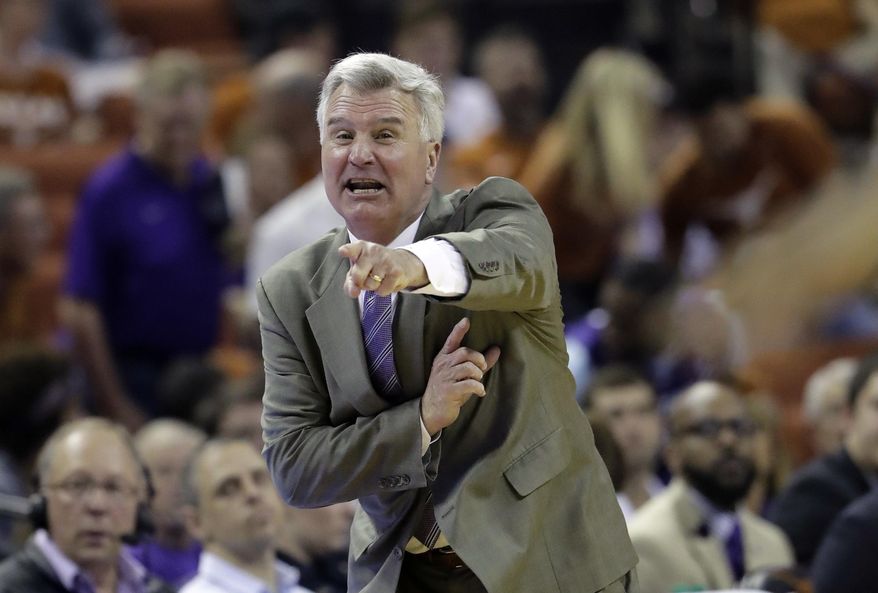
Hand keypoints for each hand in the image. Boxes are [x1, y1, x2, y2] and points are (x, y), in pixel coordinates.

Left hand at [338, 241, 428, 297]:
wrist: (403, 263)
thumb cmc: (375, 266)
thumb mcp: (360, 270)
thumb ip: (350, 282)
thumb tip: (353, 292)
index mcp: (360, 248)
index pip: (352, 249)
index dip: (347, 251)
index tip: (342, 251)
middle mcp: (372, 251)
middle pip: (357, 276)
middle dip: (360, 283)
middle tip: (367, 277)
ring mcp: (385, 260)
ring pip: (370, 285)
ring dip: (374, 287)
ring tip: (379, 278)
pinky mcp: (396, 271)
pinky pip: (382, 291)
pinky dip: (383, 290)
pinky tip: (388, 281)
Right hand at [421, 318, 500, 435]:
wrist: (432, 410)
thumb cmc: (450, 389)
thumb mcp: (463, 374)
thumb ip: (480, 362)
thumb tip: (497, 349)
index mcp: (444, 358)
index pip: (451, 341)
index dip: (459, 330)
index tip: (466, 320)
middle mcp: (443, 365)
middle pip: (464, 352)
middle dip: (478, 358)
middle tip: (483, 367)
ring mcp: (445, 378)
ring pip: (467, 367)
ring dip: (478, 374)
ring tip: (478, 382)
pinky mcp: (449, 391)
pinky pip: (469, 384)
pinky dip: (479, 388)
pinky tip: (480, 392)